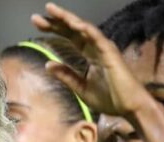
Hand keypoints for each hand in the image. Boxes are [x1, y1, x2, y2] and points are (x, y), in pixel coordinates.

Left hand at [32, 3, 153, 116]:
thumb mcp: (81, 88)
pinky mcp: (111, 53)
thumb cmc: (110, 98)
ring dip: (68, 19)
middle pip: (73, 29)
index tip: (37, 23)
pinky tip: (74, 24)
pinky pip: (97, 38)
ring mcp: (104, 48)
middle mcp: (96, 47)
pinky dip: (86, 29)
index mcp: (89, 54)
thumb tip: (47, 64)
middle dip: (56, 21)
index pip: (69, 36)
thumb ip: (66, 75)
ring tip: (52, 12)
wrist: (129, 108)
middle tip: (35, 17)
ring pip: (84, 29)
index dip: (54, 28)